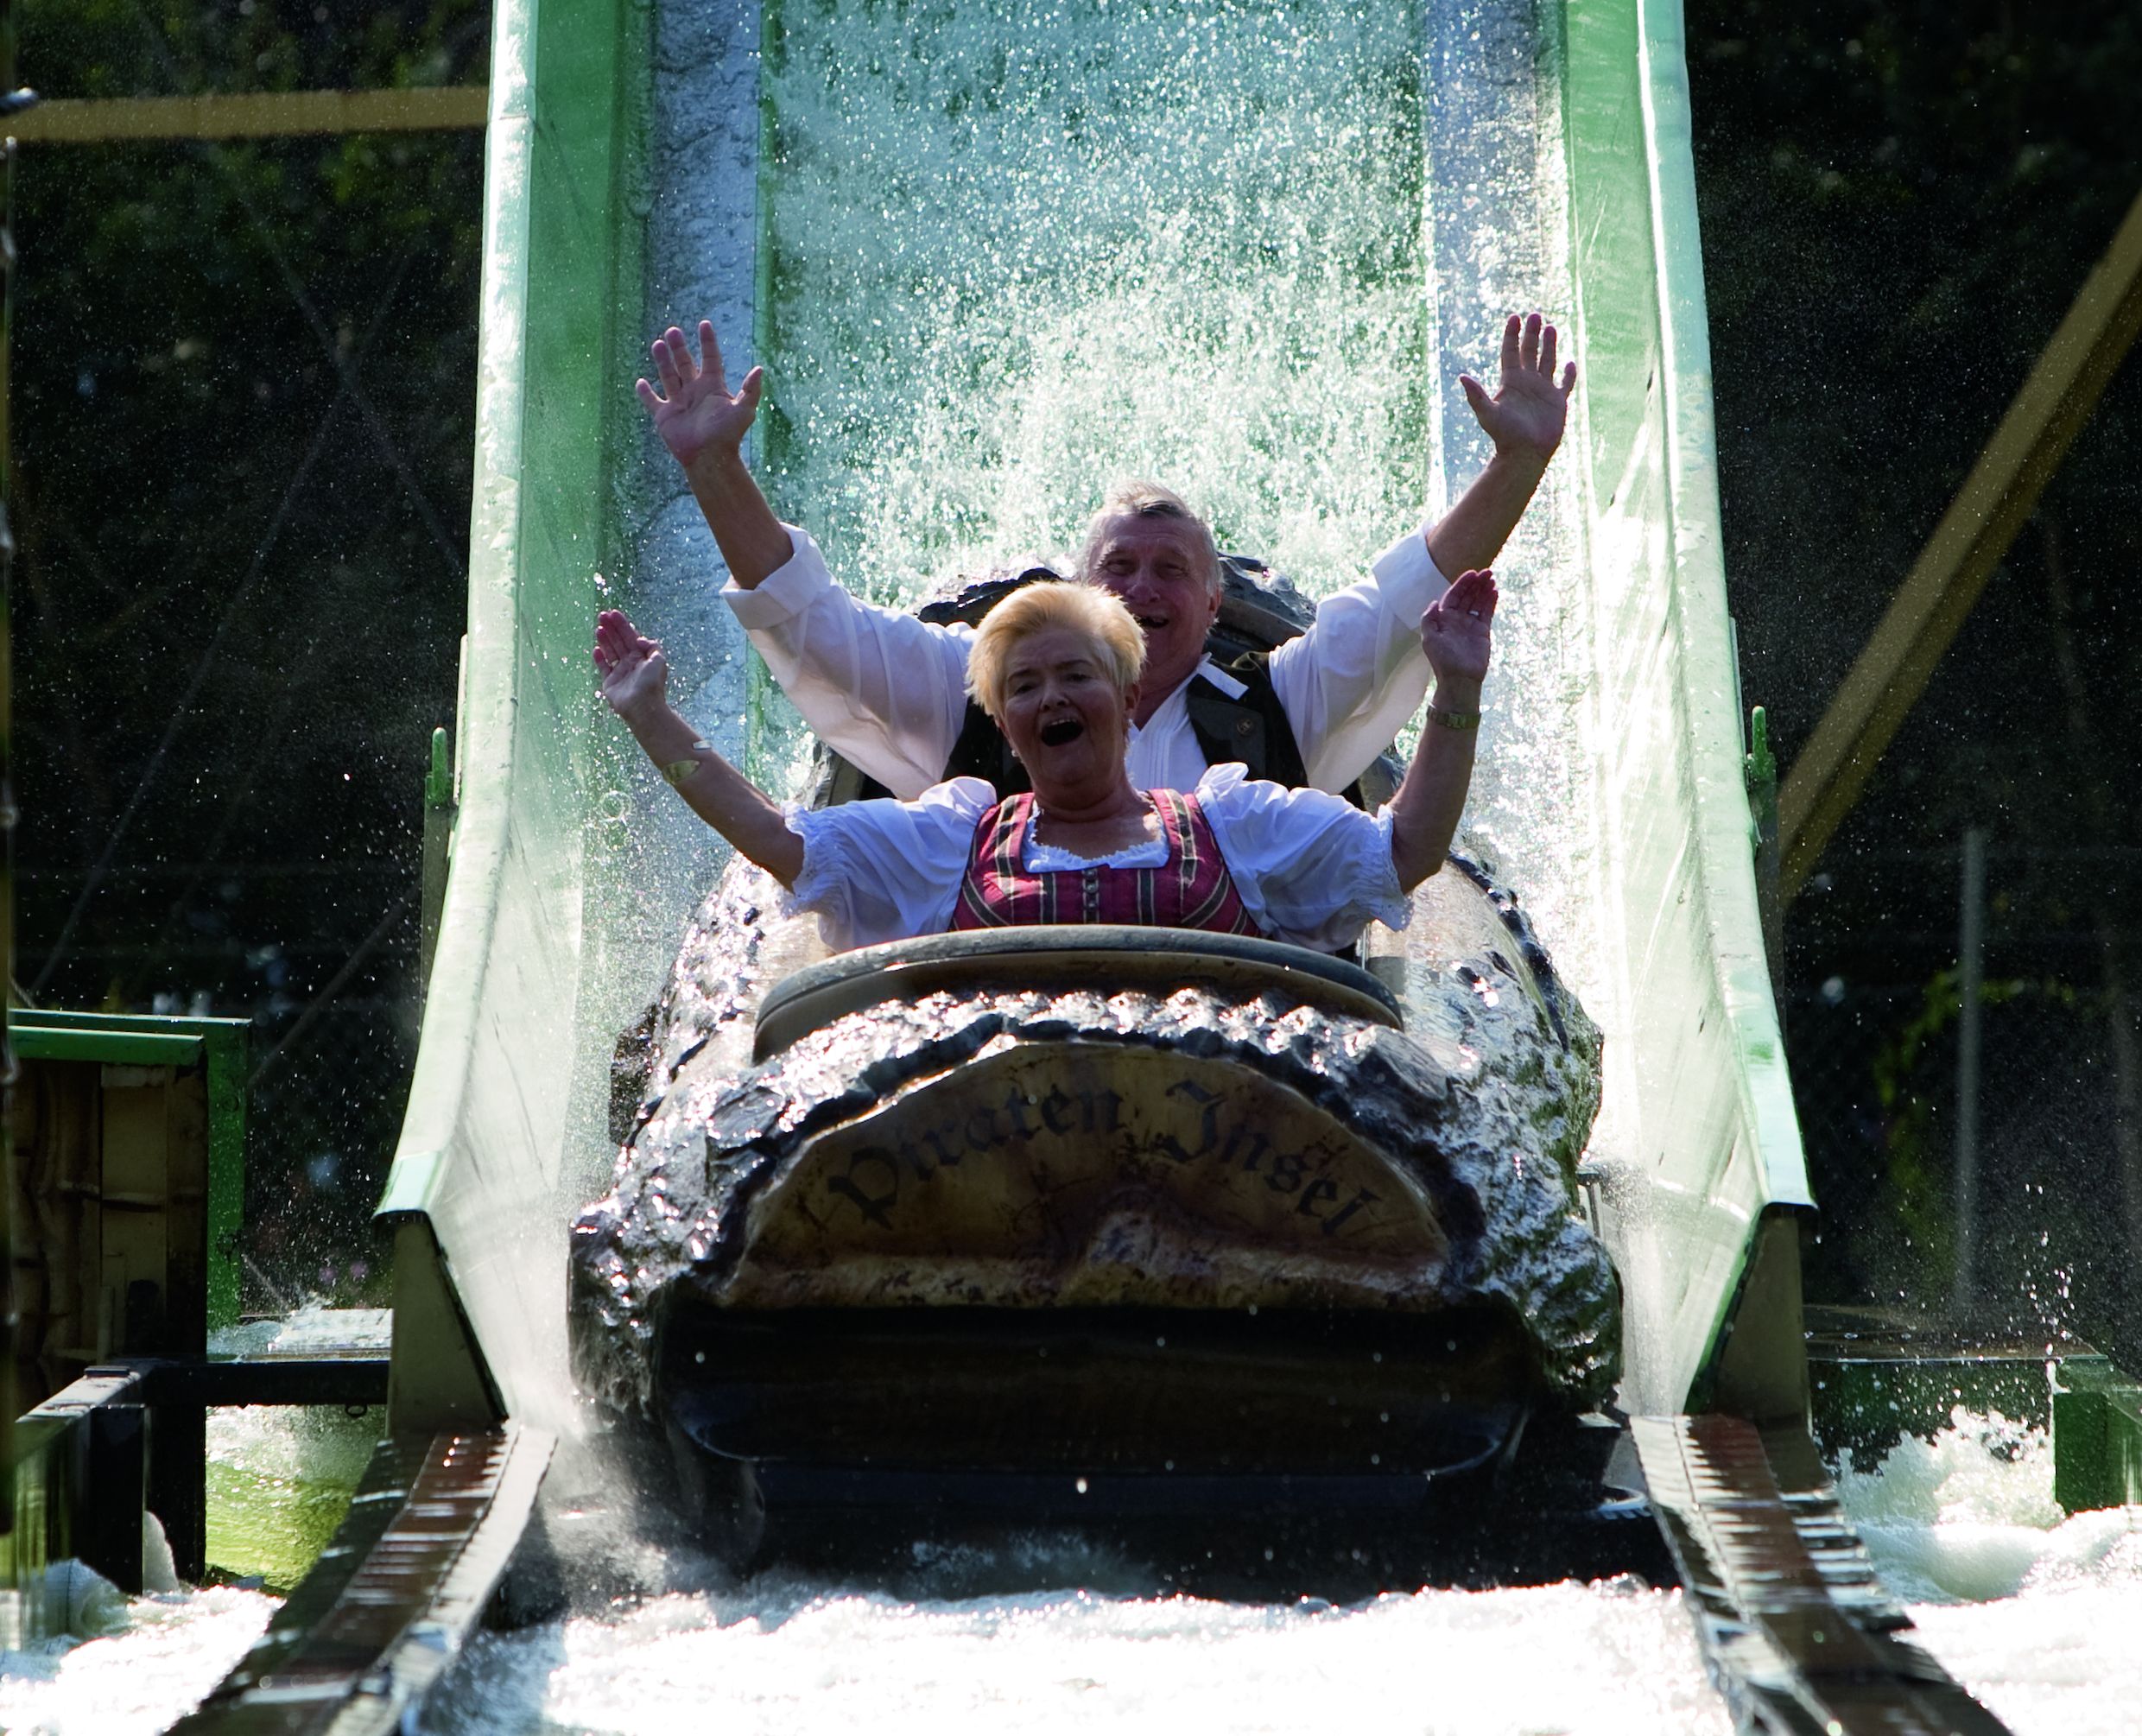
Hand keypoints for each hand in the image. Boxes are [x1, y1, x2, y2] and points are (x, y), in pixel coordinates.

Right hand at [593, 608, 668, 720]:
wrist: (642, 706)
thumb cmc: (652, 683)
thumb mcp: (659, 660)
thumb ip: (651, 646)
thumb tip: (639, 639)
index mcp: (642, 657)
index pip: (631, 637)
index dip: (622, 625)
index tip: (613, 613)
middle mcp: (631, 663)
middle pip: (619, 641)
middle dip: (611, 628)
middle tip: (602, 615)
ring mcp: (620, 673)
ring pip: (610, 652)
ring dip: (604, 639)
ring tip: (598, 628)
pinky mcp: (610, 682)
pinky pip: (603, 667)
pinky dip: (599, 658)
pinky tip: (596, 648)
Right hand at [635, 321, 762, 468]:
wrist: (710, 458)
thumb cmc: (728, 435)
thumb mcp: (743, 410)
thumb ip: (751, 390)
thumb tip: (760, 369)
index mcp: (712, 387)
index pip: (710, 358)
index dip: (707, 342)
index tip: (704, 324)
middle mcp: (695, 392)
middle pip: (685, 364)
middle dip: (678, 348)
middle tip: (672, 331)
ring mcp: (679, 403)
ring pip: (668, 376)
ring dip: (662, 361)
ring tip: (657, 343)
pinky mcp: (665, 417)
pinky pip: (652, 402)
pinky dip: (645, 393)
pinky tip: (640, 382)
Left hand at [1421, 569, 1495, 692]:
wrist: (1460, 678)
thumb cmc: (1442, 660)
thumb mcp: (1429, 639)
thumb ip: (1429, 619)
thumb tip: (1435, 602)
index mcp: (1443, 619)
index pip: (1454, 596)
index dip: (1462, 584)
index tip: (1472, 573)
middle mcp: (1457, 620)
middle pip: (1468, 596)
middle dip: (1476, 583)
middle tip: (1487, 572)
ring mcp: (1470, 625)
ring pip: (1478, 602)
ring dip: (1484, 590)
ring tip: (1492, 578)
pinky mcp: (1482, 631)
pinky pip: (1487, 612)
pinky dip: (1491, 602)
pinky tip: (1495, 591)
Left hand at [1457, 313, 1574, 465]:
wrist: (1523, 456)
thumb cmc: (1505, 437)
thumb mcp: (1488, 414)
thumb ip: (1476, 395)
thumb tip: (1462, 377)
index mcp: (1510, 383)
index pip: (1510, 352)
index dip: (1512, 335)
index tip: (1514, 317)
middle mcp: (1526, 384)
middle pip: (1529, 352)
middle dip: (1532, 334)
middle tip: (1535, 315)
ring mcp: (1542, 392)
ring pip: (1547, 362)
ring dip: (1549, 345)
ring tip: (1550, 327)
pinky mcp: (1557, 403)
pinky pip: (1565, 385)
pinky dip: (1568, 374)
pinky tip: (1570, 363)